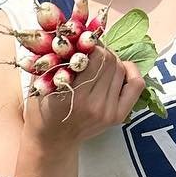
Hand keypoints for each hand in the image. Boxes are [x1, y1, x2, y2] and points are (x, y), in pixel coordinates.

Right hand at [24, 45, 145, 147]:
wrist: (53, 140)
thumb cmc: (42, 110)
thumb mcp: (39, 84)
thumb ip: (51, 60)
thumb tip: (69, 35)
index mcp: (73, 95)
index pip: (95, 57)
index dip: (89, 44)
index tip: (81, 43)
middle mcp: (94, 105)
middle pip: (110, 60)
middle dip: (100, 50)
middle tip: (89, 50)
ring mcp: (108, 112)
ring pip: (121, 69)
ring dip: (111, 60)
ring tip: (98, 61)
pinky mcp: (118, 117)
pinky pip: (135, 85)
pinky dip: (130, 71)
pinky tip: (120, 68)